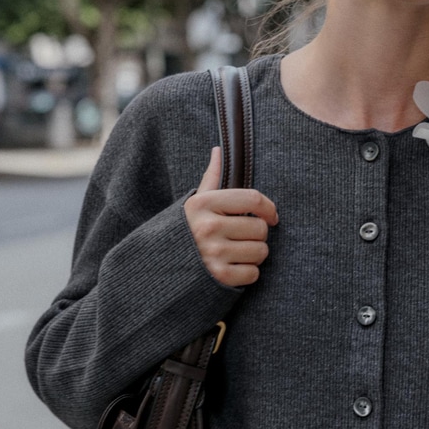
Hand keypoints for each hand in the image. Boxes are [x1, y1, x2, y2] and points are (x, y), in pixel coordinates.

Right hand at [184, 146, 278, 285]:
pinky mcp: (218, 277)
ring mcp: (213, 253)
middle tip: (241, 239)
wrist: (157, 269)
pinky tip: (231, 269)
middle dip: (256, 235)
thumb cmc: (183, 233)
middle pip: (260, 228)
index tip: (271, 216)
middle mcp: (208, 227)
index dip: (268, 208)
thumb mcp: (193, 203)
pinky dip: (247, 273)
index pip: (252, 198)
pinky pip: (253, 274)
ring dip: (254, 255)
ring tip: (236, 254)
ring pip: (261, 251)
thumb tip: (219, 150)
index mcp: (203, 204)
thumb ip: (210, 178)